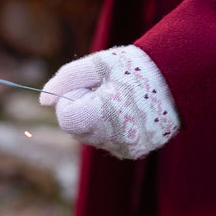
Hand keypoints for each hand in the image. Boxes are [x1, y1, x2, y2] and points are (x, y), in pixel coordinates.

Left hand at [40, 45, 179, 158]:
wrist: (173, 79)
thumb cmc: (132, 67)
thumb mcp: (97, 64)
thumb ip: (66, 79)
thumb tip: (42, 100)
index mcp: (103, 116)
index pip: (65, 116)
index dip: (72, 96)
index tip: (90, 84)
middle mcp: (114, 139)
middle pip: (75, 127)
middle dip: (81, 106)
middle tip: (104, 89)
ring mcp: (125, 148)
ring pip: (88, 135)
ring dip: (93, 116)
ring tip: (116, 98)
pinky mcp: (133, 151)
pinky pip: (105, 140)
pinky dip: (107, 125)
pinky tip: (124, 110)